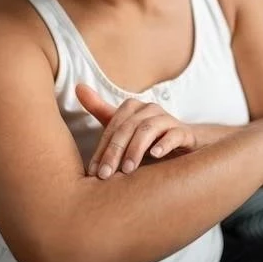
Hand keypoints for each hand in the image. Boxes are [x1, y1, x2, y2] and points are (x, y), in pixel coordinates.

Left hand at [76, 84, 196, 178]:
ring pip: (148, 129)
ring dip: (136, 149)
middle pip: (128, 127)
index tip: (93, 171)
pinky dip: (164, 144)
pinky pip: (174, 135)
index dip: (102, 148)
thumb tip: (78, 86)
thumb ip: (99, 109)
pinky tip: (156, 155)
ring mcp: (168, 119)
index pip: (112, 126)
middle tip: (105, 174)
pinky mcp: (184, 132)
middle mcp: (150, 109)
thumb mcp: (122, 126)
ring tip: (127, 169)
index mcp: (132, 107)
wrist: (183, 144)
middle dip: (115, 151)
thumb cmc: (146, 137)